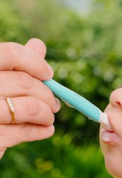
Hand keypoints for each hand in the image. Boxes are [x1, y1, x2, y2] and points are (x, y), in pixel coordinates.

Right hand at [0, 38, 60, 158]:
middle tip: (54, 103)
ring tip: (48, 117)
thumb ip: (13, 63)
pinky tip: (46, 130)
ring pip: (30, 108)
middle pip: (24, 82)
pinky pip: (24, 131)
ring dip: (46, 113)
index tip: (48, 74)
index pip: (11, 54)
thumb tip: (38, 45)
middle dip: (46, 93)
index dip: (35, 62)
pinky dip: (41, 130)